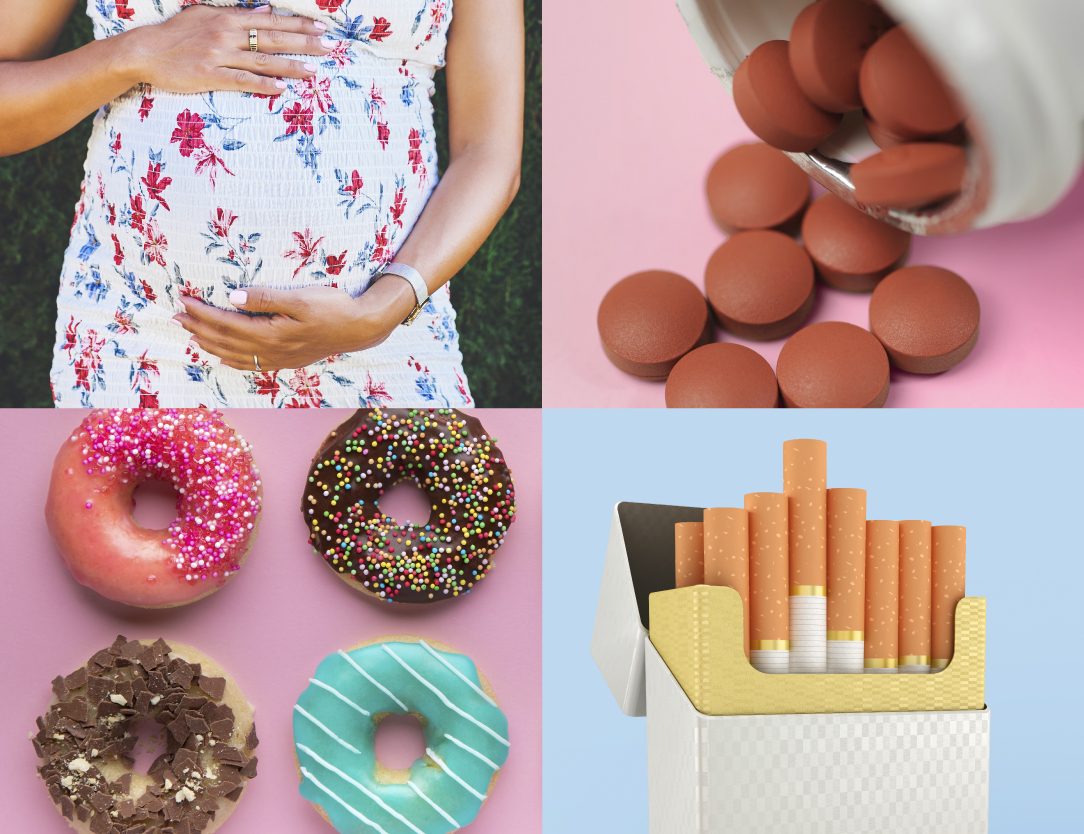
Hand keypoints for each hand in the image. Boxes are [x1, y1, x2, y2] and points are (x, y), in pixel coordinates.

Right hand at [120, 4, 332, 95]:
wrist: (145, 51)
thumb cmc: (177, 34)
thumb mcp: (206, 15)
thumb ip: (238, 15)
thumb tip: (266, 11)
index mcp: (228, 18)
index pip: (271, 21)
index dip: (298, 24)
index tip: (321, 28)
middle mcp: (227, 34)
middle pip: (274, 38)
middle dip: (305, 43)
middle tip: (330, 48)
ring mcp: (220, 56)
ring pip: (263, 60)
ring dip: (291, 66)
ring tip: (314, 72)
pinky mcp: (210, 76)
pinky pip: (242, 80)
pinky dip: (264, 84)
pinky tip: (282, 89)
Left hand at [172, 279, 417, 370]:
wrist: (359, 328)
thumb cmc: (332, 308)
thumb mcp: (300, 298)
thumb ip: (265, 298)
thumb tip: (232, 298)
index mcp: (270, 333)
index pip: (226, 323)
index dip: (202, 312)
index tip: (183, 300)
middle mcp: (271, 350)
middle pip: (225, 341)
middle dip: (198, 328)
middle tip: (176, 316)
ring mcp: (279, 358)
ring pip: (234, 355)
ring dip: (210, 345)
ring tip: (191, 335)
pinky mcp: (287, 360)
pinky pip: (251, 365)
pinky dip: (231, 360)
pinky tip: (223, 356)